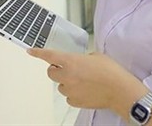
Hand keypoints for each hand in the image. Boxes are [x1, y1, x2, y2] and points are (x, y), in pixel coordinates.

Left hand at [27, 48, 142, 110]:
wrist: (120, 90)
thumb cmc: (111, 71)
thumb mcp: (96, 56)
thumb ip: (83, 58)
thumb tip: (80, 61)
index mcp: (71, 61)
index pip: (49, 56)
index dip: (38, 53)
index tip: (31, 51)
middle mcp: (67, 75)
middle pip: (51, 73)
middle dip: (57, 69)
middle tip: (69, 69)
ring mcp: (70, 90)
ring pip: (60, 86)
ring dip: (66, 82)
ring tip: (83, 81)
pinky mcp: (75, 101)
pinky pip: (68, 96)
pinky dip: (73, 93)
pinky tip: (85, 90)